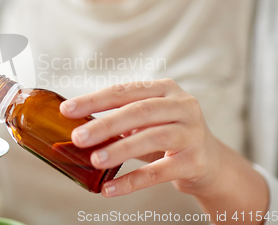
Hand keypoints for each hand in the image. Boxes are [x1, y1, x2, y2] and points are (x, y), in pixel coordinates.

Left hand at [60, 79, 222, 197]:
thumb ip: (118, 119)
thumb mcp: (146, 121)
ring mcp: (191, 132)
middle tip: (78, 137)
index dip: (94, 100)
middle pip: (138, 112)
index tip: (66, 110)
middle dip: (104, 124)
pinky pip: (159, 171)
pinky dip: (132, 180)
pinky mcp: (195, 161)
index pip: (124, 91)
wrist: (210, 163)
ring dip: (119, 149)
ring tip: (94, 160)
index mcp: (164, 89)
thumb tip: (75, 127)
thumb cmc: (166, 136)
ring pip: (151, 138)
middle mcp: (182, 105)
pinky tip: (110, 188)